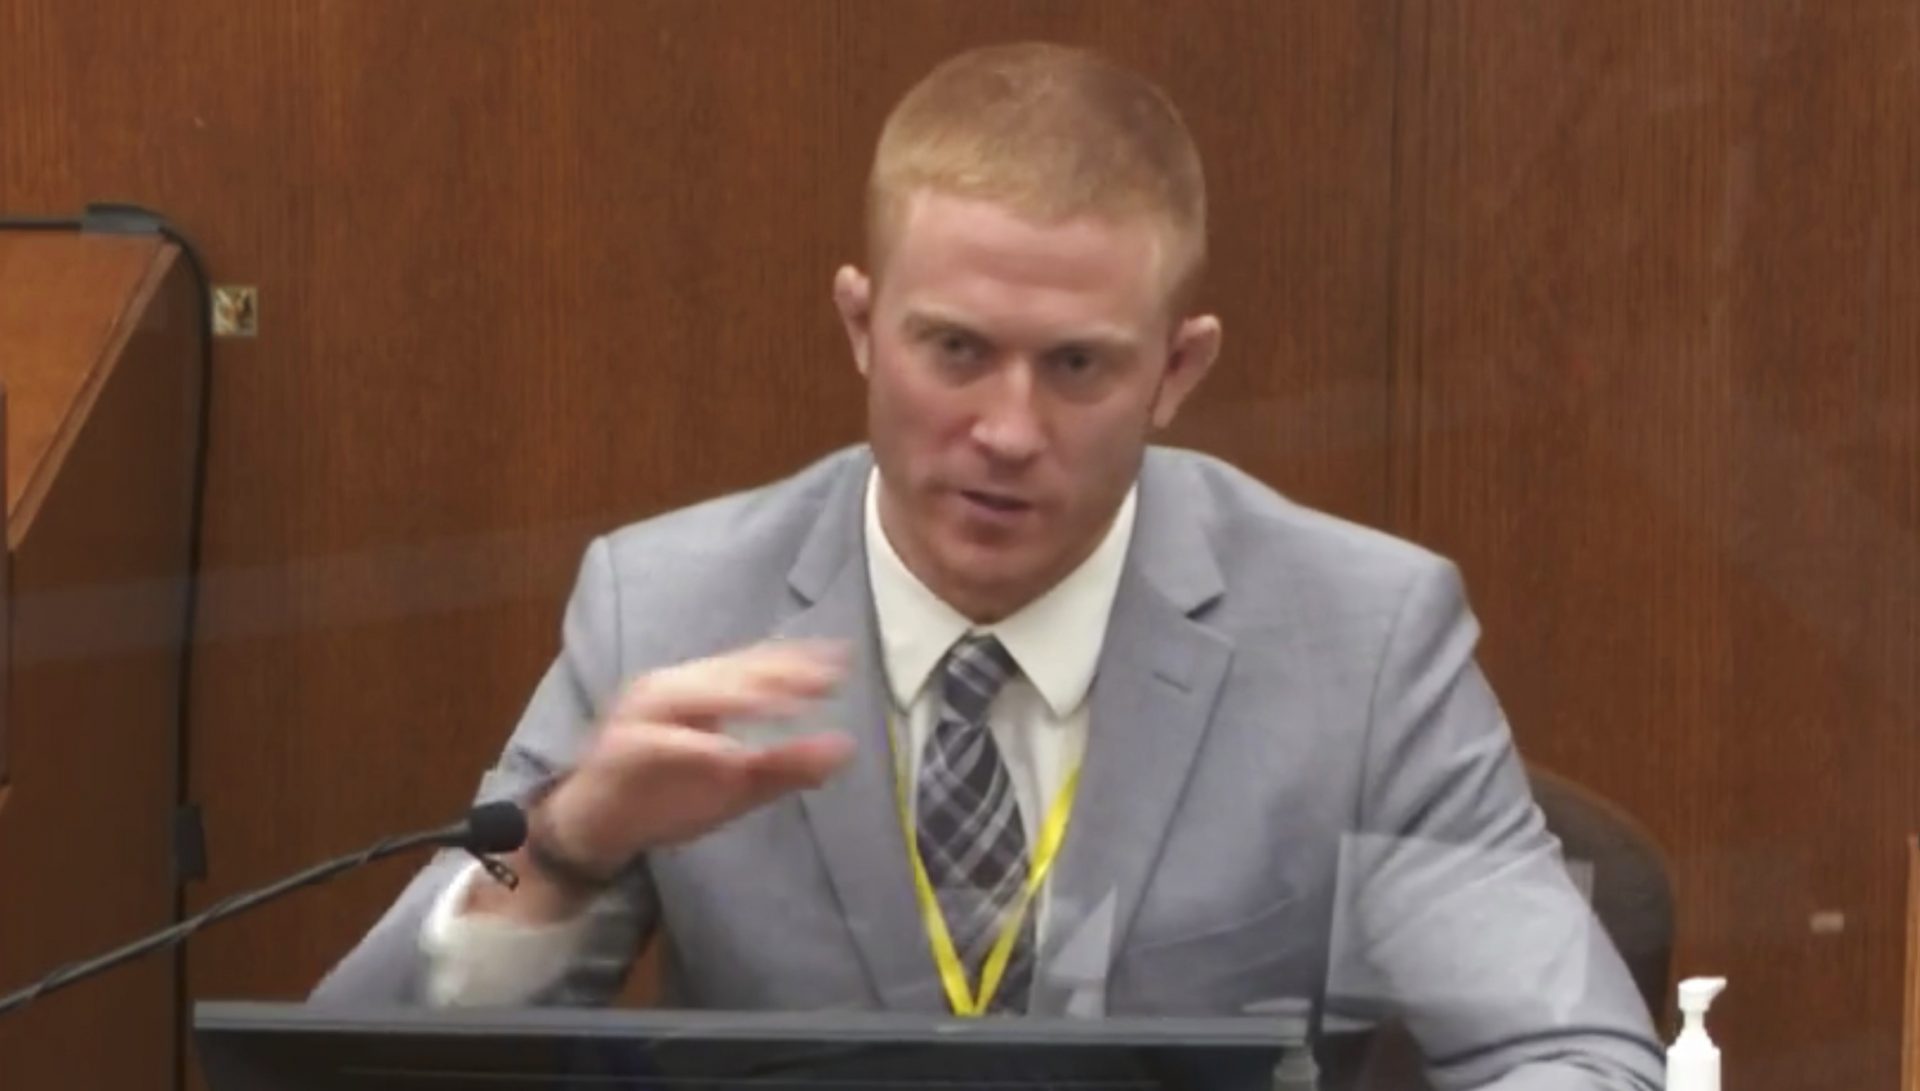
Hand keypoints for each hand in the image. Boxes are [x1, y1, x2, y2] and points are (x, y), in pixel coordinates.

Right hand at [540, 639, 854, 870]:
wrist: (599, 827)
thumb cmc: (668, 797)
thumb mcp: (739, 786)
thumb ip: (787, 765)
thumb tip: (845, 747)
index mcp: (700, 691)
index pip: (753, 665)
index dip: (796, 661)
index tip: (844, 661)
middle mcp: (672, 689)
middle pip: (728, 672)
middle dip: (778, 673)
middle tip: (825, 678)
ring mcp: (643, 713)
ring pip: (693, 693)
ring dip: (738, 696)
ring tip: (784, 702)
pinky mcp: (622, 746)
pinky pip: (661, 740)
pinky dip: (695, 744)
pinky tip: (730, 753)